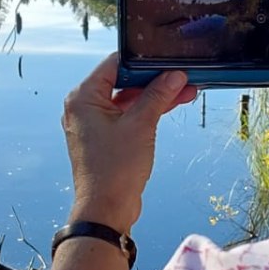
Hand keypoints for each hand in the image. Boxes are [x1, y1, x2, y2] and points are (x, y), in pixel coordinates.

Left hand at [61, 53, 197, 232]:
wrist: (106, 210)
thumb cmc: (113, 170)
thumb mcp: (141, 125)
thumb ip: (157, 96)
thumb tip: (173, 76)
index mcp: (83, 98)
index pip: (114, 64)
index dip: (143, 60)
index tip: (166, 59)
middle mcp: (84, 108)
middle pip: (123, 81)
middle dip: (154, 80)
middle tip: (181, 76)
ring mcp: (94, 124)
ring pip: (128, 100)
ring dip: (155, 96)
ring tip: (185, 91)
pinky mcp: (105, 138)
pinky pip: (127, 116)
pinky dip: (147, 112)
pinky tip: (170, 106)